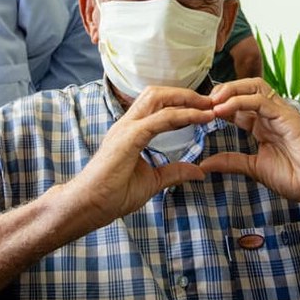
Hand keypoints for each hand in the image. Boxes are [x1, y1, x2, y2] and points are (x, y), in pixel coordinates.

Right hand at [66, 86, 213, 230]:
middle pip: (158, 93)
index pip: (157, 105)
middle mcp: (127, 123)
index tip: (205, 109)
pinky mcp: (129, 137)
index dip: (182, 103)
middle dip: (186, 94)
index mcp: (130, 131)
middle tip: (211, 102)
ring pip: (158, 97)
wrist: (88, 206)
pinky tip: (201, 118)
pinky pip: (161, 119)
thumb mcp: (152, 182)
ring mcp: (126, 128)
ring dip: (186, 99)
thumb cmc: (112, 195)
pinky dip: (184, 115)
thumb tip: (198, 170)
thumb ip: (173, 172)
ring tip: (208, 106)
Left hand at [199, 78, 299, 206]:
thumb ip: (231, 162)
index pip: (238, 104)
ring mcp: (281, 113)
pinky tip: (223, 110)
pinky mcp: (287, 116)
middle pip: (246, 87)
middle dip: (223, 91)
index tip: (199, 113)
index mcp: (263, 124)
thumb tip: (204, 164)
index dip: (218, 104)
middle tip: (203, 103)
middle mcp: (271, 114)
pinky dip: (240, 101)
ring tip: (212, 102)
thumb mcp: (254, 168)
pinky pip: (261, 101)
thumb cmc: (295, 177)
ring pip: (254, 86)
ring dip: (230, 90)